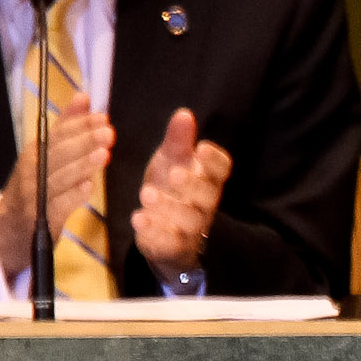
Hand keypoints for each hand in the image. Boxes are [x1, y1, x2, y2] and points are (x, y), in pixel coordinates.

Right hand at [0, 108, 115, 279]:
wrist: (11, 227)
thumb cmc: (36, 186)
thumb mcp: (48, 155)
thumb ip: (67, 129)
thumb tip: (84, 97)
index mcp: (35, 153)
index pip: (57, 134)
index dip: (79, 125)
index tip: (101, 116)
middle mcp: (31, 170)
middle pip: (57, 153)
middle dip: (83, 142)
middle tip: (107, 132)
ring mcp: (33, 194)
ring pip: (58, 177)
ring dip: (81, 165)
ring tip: (102, 155)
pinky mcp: (39, 218)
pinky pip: (57, 206)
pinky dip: (71, 196)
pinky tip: (87, 187)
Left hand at [131, 106, 234, 278]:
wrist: (159, 229)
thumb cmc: (169, 189)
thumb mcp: (170, 161)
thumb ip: (178, 141)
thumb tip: (184, 113)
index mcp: (207, 180)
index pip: (222, 170)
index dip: (215, 161)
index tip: (201, 148)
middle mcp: (203, 205)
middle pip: (209, 197)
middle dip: (193, 185)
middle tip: (175, 174)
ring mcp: (190, 228)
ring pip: (189, 221)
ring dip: (169, 207)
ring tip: (146, 194)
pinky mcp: (173, 247)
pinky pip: (169, 243)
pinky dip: (153, 231)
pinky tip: (138, 218)